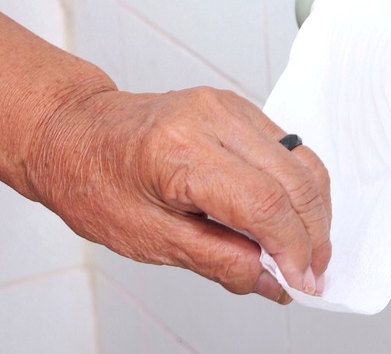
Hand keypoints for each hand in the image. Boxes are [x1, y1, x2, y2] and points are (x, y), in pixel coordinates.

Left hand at [26, 87, 331, 302]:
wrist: (74, 132)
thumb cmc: (95, 180)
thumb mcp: (148, 239)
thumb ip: (219, 262)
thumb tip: (271, 281)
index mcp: (181, 151)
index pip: (264, 204)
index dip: (292, 249)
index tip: (300, 282)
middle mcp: (212, 118)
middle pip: (293, 182)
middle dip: (312, 235)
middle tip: (311, 273)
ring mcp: (230, 107)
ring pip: (302, 163)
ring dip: (315, 212)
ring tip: (308, 251)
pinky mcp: (239, 108)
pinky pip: (290, 149)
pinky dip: (302, 188)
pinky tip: (295, 217)